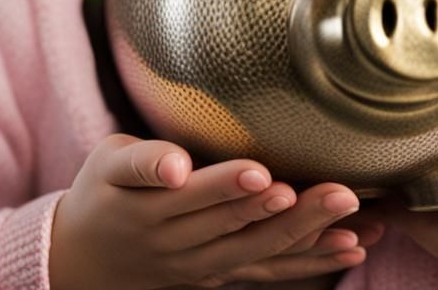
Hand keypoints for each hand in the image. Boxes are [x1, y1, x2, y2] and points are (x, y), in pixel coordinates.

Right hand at [49, 133, 378, 289]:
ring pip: (263, 257)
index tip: (267, 176)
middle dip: (295, 213)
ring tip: (354, 222)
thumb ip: (144, 160)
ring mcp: (205, 269)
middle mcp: (182, 248)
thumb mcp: (108, 165)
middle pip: (242, 230)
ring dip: (311, 241)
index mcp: (153, 213)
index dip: (233, 188)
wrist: (82, 260)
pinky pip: (270, 274)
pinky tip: (349, 249)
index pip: (199, 199)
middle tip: (339, 193)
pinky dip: (310, 264)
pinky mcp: (221, 277)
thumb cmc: (101, 194)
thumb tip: (178, 165)